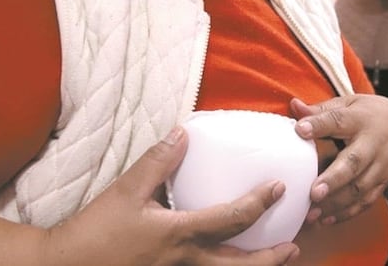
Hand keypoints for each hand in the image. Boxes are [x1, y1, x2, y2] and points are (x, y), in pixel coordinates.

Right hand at [43, 127, 298, 264]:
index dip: (260, 203)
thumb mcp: (125, 192)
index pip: (232, 219)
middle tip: (294, 246)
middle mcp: (185, 262)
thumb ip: (157, 162)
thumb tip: (182, 133)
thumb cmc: (93, 234)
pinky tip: (228, 263)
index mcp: (179, 234)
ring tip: (276, 261)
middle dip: (272, 257)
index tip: (279, 188)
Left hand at [291, 96, 387, 224]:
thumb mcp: (348, 105)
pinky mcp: (383, 183)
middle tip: (313, 192)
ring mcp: (381, 166)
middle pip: (355, 162)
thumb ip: (321, 110)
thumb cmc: (368, 115)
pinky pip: (366, 201)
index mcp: (359, 120)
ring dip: (336, 203)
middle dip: (334, 179)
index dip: (319, 125)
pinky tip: (326, 219)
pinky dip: (347, 213)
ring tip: (312, 212)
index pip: (339, 121)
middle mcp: (373, 144)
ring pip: (360, 188)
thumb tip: (294, 106)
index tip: (300, 130)